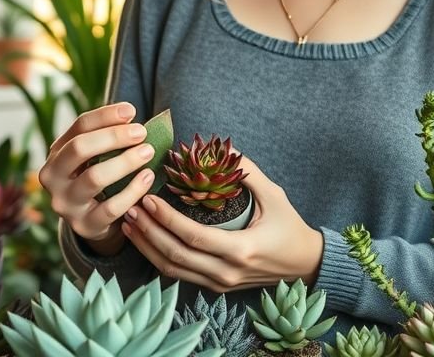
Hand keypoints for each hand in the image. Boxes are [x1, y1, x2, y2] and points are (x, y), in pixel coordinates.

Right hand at [38, 102, 155, 252]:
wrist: (94, 222)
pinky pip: (111, 207)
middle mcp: (53, 177)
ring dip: (125, 161)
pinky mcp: (84, 225)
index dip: (105, 116)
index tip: (131, 111)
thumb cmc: (99, 178)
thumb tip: (129, 114)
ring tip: (148, 152)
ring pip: (94, 177)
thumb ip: (107, 136)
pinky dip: (133, 190)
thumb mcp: (96, 156)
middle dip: (113, 137)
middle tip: (141, 133)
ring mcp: (66, 203)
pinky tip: (148, 177)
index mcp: (56, 153)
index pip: (79, 126)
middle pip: (80, 148)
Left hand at [120, 156, 323, 292]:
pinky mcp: (215, 287)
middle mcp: (226, 272)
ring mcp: (219, 283)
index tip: (148, 198)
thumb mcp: (274, 196)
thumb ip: (248, 172)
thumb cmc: (290, 227)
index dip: (166, 219)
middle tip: (129, 207)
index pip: (193, 236)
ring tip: (128, 223)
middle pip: (175, 255)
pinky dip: (158, 257)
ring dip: (146, 247)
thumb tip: (225, 146)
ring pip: (172, 270)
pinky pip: (179, 275)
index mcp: (241, 249)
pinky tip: (144, 240)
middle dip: (148, 231)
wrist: (305, 264)